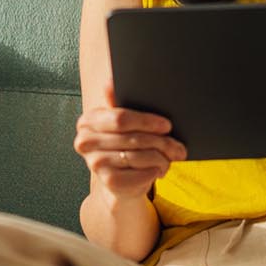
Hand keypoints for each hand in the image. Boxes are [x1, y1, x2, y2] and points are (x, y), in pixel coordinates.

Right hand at [74, 82, 186, 198]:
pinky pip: (141, 174)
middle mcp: (85, 142)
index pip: (121, 118)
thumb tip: (109, 83)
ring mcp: (95, 163)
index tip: (167, 125)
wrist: (121, 181)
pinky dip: (155, 171)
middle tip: (179, 148)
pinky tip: (159, 170)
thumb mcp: (124, 123)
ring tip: (171, 158)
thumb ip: (118, 103)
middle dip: (161, 142)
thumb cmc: (125, 145)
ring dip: (162, 158)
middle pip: (134, 138)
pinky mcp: (108, 182)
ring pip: (140, 157)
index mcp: (88, 121)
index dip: (147, 121)